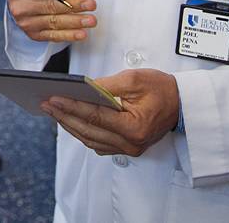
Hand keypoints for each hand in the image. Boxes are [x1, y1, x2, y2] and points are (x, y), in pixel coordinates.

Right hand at [4, 0, 95, 42]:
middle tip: (92, 3)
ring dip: (74, 22)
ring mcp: (25, 23)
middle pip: (48, 7)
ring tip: (92, 19)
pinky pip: (53, 36)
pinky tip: (82, 34)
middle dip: (72, 5)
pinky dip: (68, 36)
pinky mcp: (34, 34)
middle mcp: (17, 7)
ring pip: (53, 22)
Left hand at [41, 68, 178, 156]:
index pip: (94, 117)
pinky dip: (83, 132)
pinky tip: (71, 120)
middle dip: (64, 116)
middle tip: (46, 104)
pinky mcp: (127, 148)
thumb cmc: (162, 89)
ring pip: (90, 140)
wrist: (182, 104)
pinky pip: (98, 143)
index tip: (53, 98)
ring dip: (70, 125)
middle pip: (89, 131)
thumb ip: (106, 86)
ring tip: (54, 111)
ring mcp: (129, 149)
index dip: (71, 107)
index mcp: (134, 127)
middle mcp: (131, 144)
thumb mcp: (134, 79)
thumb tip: (81, 89)